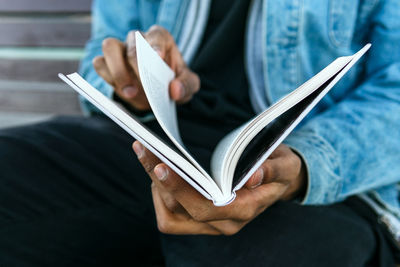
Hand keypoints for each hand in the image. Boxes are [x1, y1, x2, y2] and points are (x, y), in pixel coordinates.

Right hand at [93, 25, 199, 110]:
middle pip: (133, 45)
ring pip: (109, 47)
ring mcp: (121, 49)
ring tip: (130, 92)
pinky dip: (107, 78)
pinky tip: (121, 92)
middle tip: (144, 86)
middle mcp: (139, 40)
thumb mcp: (188, 84)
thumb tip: (175, 90)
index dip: (156, 45)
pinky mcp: (107, 63)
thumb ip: (186, 85)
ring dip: (117, 71)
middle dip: (138, 67)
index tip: (158, 56)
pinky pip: (99, 63)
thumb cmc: (174, 81)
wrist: (158, 92)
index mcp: (160, 39)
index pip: (157, 36)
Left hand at [133, 141, 306, 234]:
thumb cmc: (279, 170)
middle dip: (159, 179)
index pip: (206, 208)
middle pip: (180, 209)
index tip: (162, 166)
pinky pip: (169, 215)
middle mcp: (223, 223)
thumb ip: (273, 170)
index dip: (181, 190)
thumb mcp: (285, 164)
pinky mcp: (198, 218)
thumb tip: (254, 176)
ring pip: (170, 213)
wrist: (276, 179)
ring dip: (155, 184)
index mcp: (244, 210)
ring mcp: (209, 223)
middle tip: (144, 148)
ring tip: (148, 154)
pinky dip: (159, 193)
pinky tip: (158, 169)